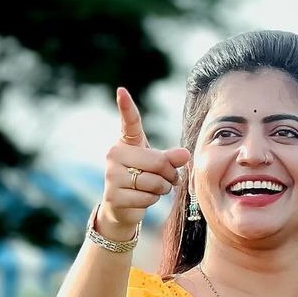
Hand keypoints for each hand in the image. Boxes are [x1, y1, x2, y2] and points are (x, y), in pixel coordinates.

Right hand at [99, 87, 190, 239]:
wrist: (122, 206)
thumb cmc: (143, 177)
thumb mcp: (159, 163)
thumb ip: (172, 157)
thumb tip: (185, 154)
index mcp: (127, 141)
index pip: (129, 122)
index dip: (126, 106)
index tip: (122, 90)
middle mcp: (114, 154)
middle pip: (158, 161)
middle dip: (171, 174)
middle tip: (171, 178)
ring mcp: (111, 175)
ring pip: (156, 182)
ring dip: (164, 189)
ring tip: (154, 188)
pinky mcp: (113, 195)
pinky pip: (148, 198)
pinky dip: (153, 200)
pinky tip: (142, 198)